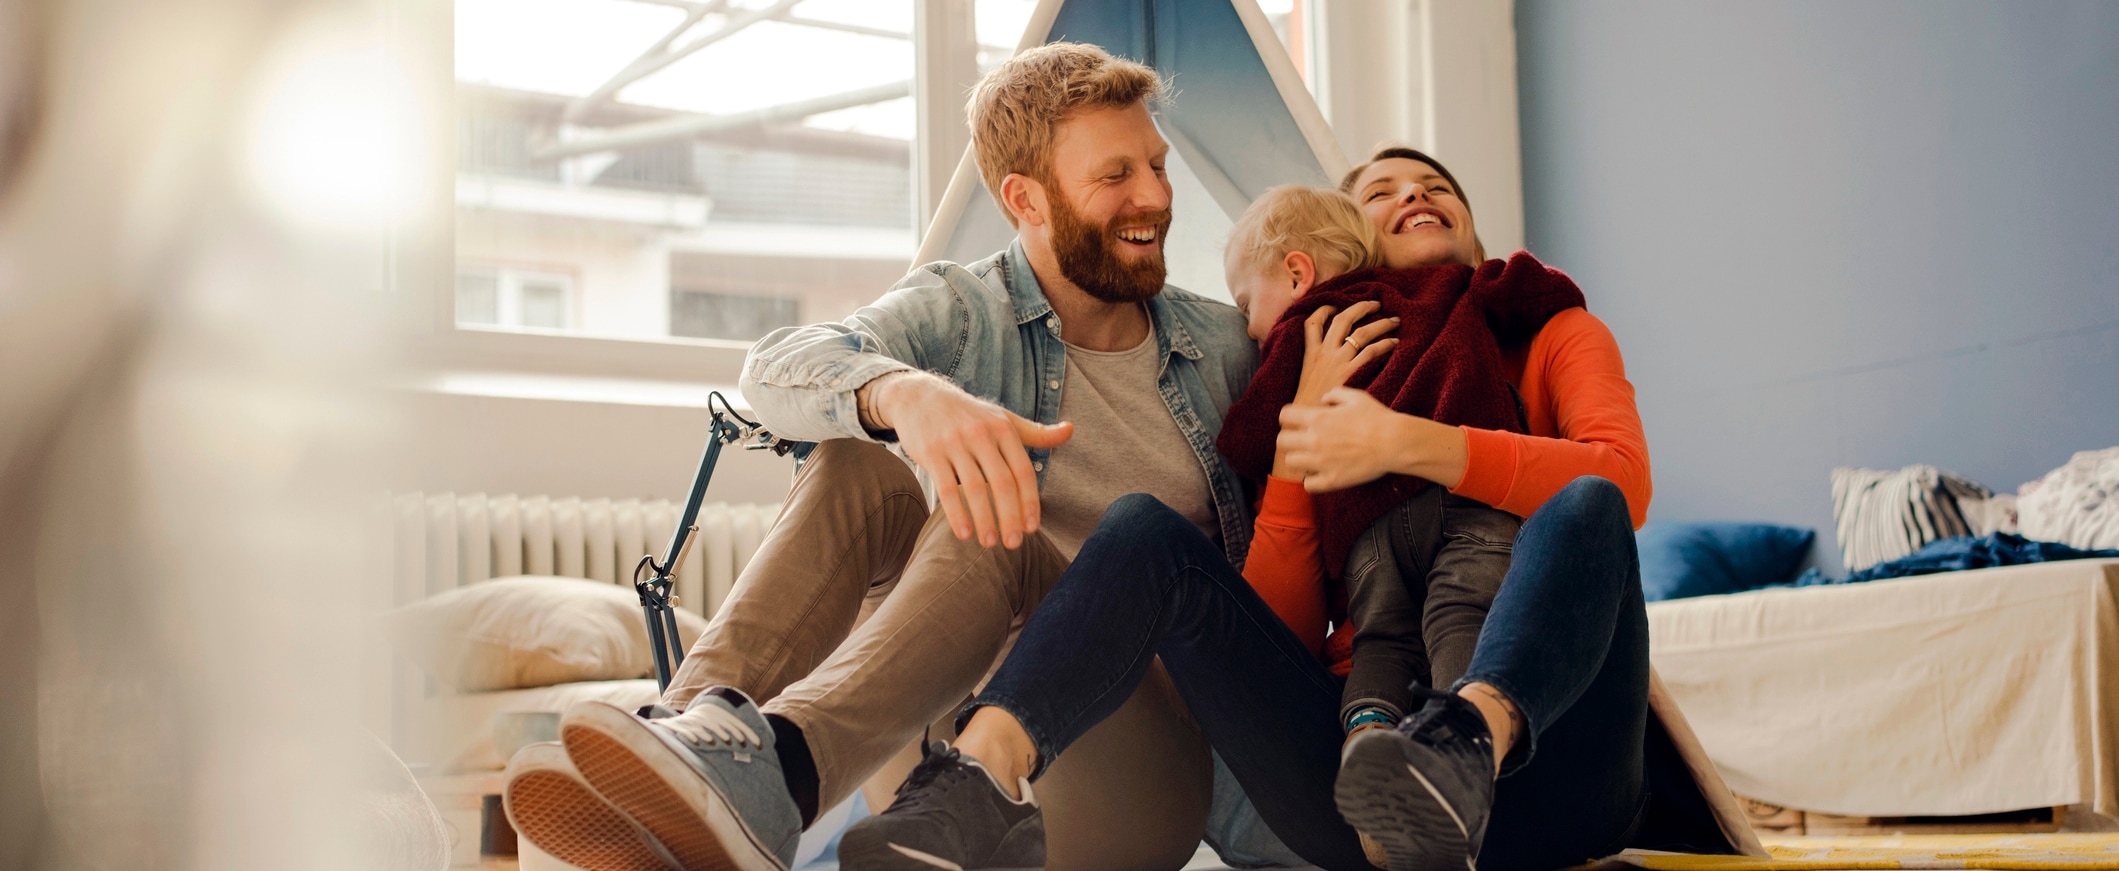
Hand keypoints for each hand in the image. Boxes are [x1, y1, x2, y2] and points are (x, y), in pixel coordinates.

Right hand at [864, 372, 1073, 547]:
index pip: (1023, 471)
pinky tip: (964, 534)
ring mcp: (954, 443)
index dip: (1030, 502)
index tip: (1032, 528)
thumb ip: (1036, 432)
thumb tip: (1070, 430)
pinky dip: (957, 514)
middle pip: (1002, 482)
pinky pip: (946, 489)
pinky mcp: (931, 453)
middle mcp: (980, 434)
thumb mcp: (1003, 418)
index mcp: (1003, 428)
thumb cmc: (968, 415)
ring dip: (985, 520)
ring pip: (974, 488)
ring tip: (989, 543)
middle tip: (1013, 543)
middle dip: (1010, 517)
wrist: (919, 396)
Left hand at [1278, 387, 1467, 492]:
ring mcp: (1321, 462)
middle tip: (1302, 441)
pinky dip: (1312, 480)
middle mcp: (1314, 440)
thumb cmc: (1377, 418)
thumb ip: (1335, 394)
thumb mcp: (1356, 397)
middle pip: (1281, 441)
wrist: (1394, 442)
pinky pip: (1307, 485)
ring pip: (1291, 463)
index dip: (1289, 418)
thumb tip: (1323, 400)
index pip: (1284, 416)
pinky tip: (1321, 474)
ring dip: (1299, 459)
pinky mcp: (1331, 480)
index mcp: (1318, 418)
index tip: (1297, 421)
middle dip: (1289, 439)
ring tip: (1312, 458)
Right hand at [1294, 301, 1398, 406]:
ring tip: (1393, 321)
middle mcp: (1325, 352)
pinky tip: (1394, 343)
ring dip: (1380, 324)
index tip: (1334, 306)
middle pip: (1342, 320)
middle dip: (1360, 308)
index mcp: (1310, 353)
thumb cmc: (1305, 405)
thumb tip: (1322, 364)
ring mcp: (1339, 361)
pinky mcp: (1351, 372)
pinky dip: (1385, 344)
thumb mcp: (1303, 380)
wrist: (1307, 419)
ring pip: (1362, 333)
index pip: (1312, 323)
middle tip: (1375, 304)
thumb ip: (1312, 367)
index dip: (1323, 310)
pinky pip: (1371, 351)